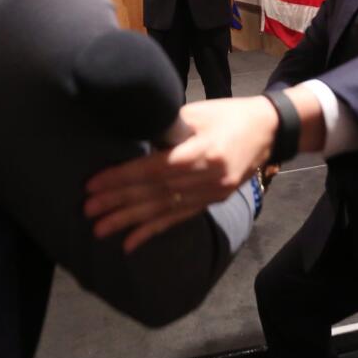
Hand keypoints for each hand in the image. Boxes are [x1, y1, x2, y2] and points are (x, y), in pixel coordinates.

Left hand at [84, 96, 277, 252]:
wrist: (269, 130)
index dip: (121, 178)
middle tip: (88, 210)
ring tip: (100, 230)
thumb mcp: (196, 113)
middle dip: (118, 202)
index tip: (93, 184)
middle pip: (155, 193)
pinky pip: (178, 219)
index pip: (153, 169)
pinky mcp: (212, 202)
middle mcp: (207, 178)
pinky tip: (130, 244)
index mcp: (201, 152)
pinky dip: (153, 231)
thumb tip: (133, 141)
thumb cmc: (229, 114)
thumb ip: (167, 129)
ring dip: (130, 221)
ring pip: (163, 210)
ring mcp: (211, 194)